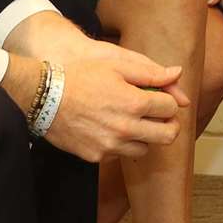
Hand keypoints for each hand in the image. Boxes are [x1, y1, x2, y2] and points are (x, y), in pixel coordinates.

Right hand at [42, 43, 190, 162]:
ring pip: (145, 149)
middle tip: (161, 118)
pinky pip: (120, 155)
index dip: (170, 102)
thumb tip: (176, 73)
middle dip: (169, 125)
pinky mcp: (96, 156)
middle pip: (167, 136)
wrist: (45, 96)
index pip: (171, 108)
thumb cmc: (81, 76)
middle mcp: (126, 128)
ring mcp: (111, 145)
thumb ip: (151, 73)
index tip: (162, 99)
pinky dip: (121, 145)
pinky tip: (111, 130)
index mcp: (135, 103)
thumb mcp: (117, 66)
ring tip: (133, 122)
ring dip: (145, 137)